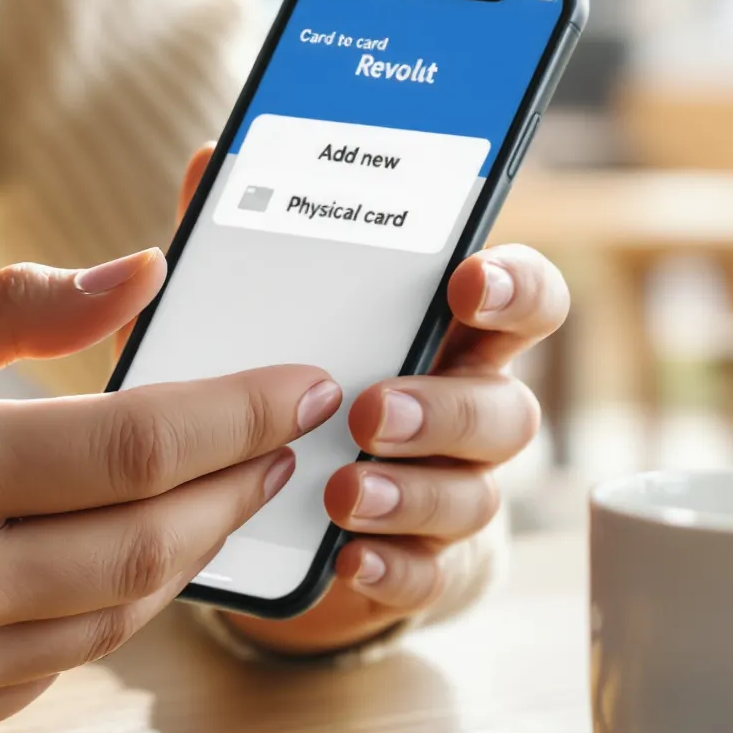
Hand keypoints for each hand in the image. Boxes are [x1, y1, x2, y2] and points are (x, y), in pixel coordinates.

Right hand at [0, 254, 340, 732]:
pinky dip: (102, 610)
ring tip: (219, 496)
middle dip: (237, 488)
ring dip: (183, 554)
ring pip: (114, 617)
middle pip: (148, 544)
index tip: (302, 384)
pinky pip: (54, 668)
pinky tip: (118, 561)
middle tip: (285, 443)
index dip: (237, 415)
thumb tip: (139, 275)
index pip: (133, 449)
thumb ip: (6, 312)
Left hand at [153, 144, 568, 656]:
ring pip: (473, 495)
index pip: (523, 298)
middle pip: (507, 408)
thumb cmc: (284, 384)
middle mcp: (467, 410)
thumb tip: (209, 160)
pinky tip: (349, 557)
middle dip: (444, 410)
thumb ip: (244, 245)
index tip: (465, 283)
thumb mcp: (254, 315)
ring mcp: (452, 490)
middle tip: (371, 411)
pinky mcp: (421, 563)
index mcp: (445, 336)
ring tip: (342, 491)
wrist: (279, 509)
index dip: (512, 288)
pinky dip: (391, 565)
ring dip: (411, 492)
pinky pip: (427, 571)